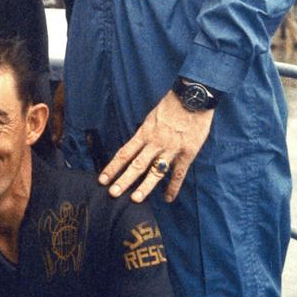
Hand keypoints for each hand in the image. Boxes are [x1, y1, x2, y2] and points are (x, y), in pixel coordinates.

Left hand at [99, 90, 213, 203]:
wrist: (193, 97)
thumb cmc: (172, 105)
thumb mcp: (152, 117)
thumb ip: (145, 134)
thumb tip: (136, 147)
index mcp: (144, 133)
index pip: (124, 153)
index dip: (113, 167)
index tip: (102, 179)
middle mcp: (155, 143)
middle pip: (136, 165)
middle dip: (124, 180)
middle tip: (113, 193)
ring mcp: (171, 149)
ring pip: (155, 171)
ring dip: (145, 186)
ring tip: (135, 199)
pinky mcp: (187, 152)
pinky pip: (179, 173)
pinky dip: (173, 187)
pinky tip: (168, 198)